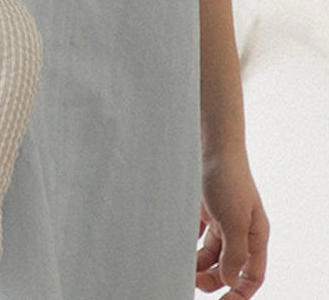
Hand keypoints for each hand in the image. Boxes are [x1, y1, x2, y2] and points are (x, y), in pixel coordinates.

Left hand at [196, 149, 268, 296]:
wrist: (210, 145)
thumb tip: (229, 282)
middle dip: (213, 279)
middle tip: (193, 284)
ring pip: (209, 254)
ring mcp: (220, 220)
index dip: (240, 292)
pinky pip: (195, 236)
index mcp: (255, 236)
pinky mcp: (202, 210)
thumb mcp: (235, 219)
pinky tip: (175, 249)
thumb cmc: (228, 179)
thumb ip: (235, 253)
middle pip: (228, 268)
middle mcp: (239, 231)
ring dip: (198, 265)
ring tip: (182, 269)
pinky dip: (186, 245)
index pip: (252, 275)